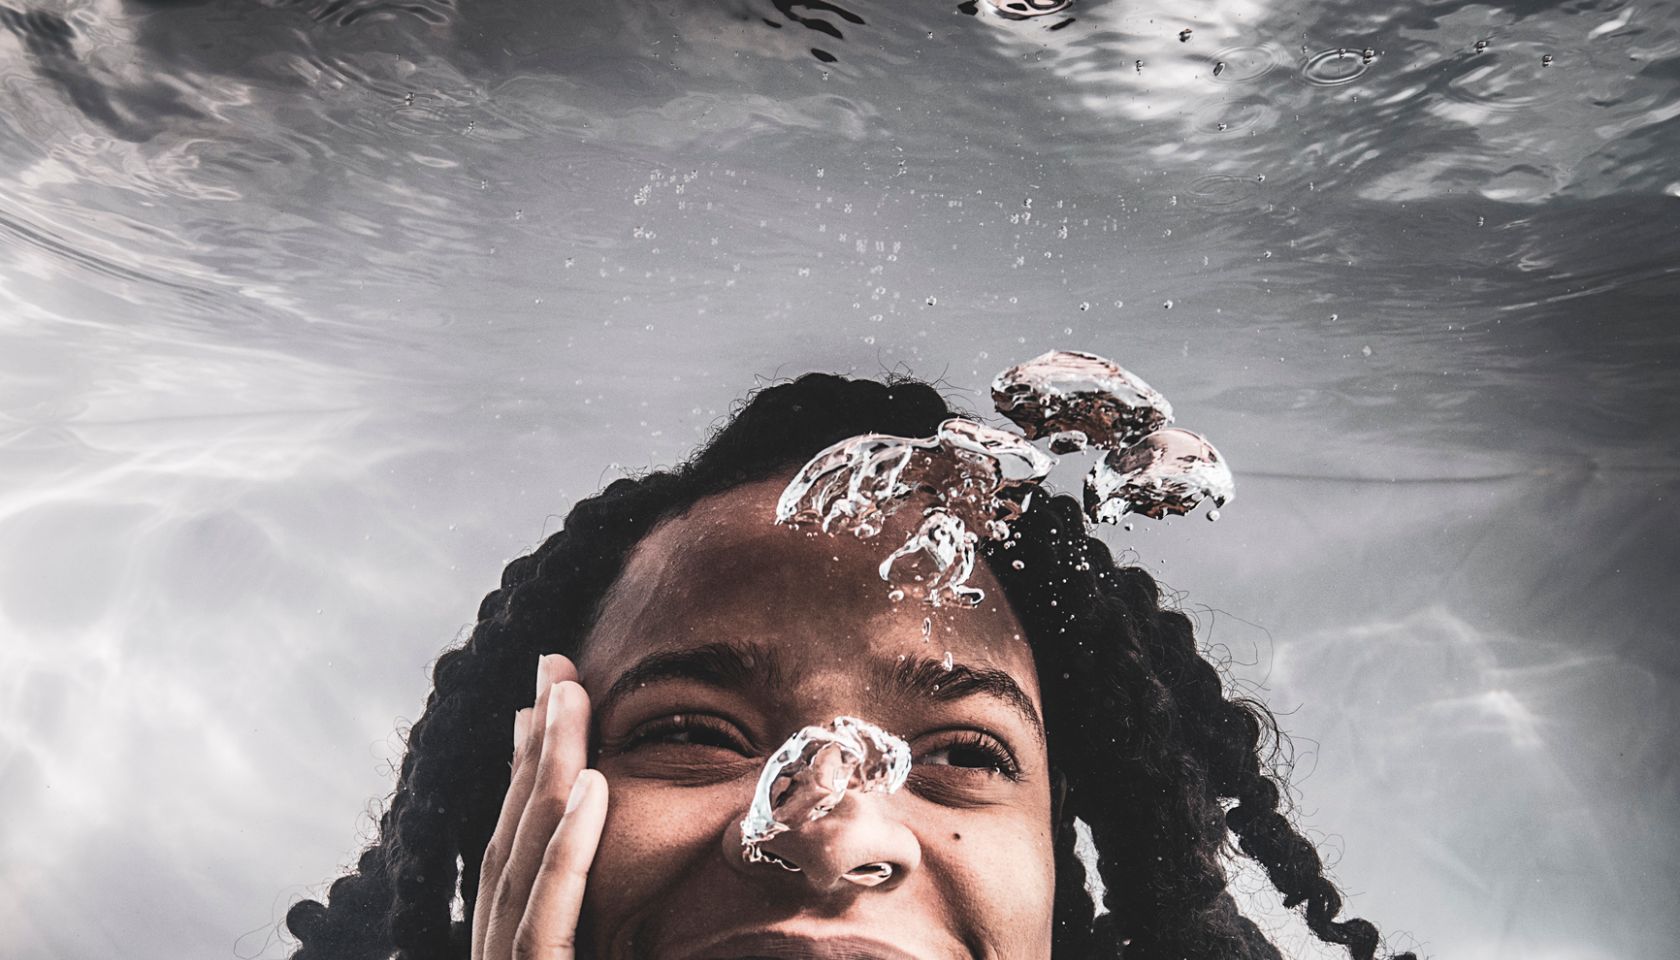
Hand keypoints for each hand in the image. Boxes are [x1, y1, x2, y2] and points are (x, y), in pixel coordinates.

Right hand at [473, 654, 607, 959]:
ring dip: (547, 772)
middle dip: (532, 748)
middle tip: (557, 667)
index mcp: (510, 953)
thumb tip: (646, 851)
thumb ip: (609, 924)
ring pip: (520, 861)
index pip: (513, 850)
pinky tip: (592, 784)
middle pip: (510, 839)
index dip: (525, 771)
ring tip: (573, 698)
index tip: (545, 704)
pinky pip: (544, 922)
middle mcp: (497, 959)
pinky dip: (567, 849)